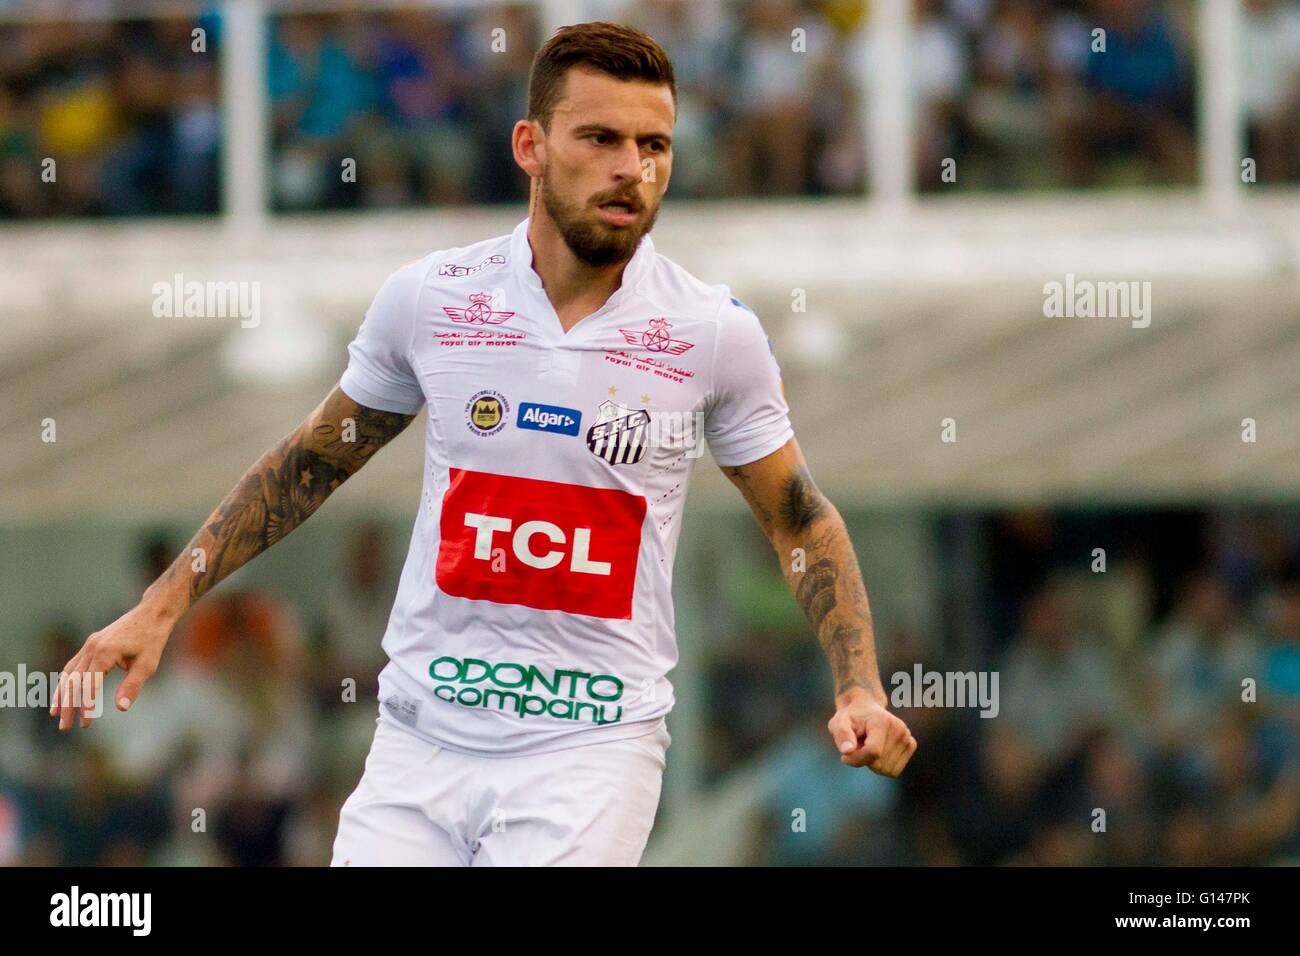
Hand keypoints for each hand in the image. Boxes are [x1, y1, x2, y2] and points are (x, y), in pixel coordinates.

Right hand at [50, 602, 173, 729]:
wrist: (151, 614)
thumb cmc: (152, 639)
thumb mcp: (148, 664)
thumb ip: (132, 686)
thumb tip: (121, 708)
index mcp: (105, 652)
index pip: (90, 684)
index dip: (86, 705)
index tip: (85, 723)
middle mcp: (92, 647)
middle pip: (74, 681)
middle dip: (68, 706)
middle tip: (65, 727)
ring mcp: (89, 645)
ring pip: (69, 673)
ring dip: (62, 695)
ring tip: (57, 715)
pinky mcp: (90, 644)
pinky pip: (73, 665)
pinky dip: (67, 681)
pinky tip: (63, 695)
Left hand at [827, 687, 916, 775]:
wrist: (864, 709)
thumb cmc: (850, 718)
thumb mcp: (839, 723)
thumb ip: (841, 735)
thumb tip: (847, 751)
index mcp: (882, 721)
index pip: (873, 752)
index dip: (856, 759)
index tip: (844, 756)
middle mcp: (899, 728)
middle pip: (880, 764)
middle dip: (864, 760)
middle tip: (859, 745)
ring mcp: (907, 737)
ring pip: (887, 770)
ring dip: (873, 764)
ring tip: (868, 746)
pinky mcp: (910, 745)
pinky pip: (894, 771)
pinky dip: (883, 765)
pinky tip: (878, 750)